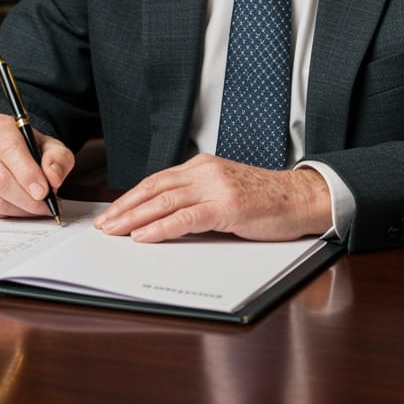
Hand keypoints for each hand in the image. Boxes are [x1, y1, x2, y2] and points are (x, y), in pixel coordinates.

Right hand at [0, 113, 74, 219]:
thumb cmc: (27, 149)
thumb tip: (53, 178)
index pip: (10, 149)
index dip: (27, 173)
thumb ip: (58, 158)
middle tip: (45, 206)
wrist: (2, 152)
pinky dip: (8, 215)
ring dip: (20, 209)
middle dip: (26, 198)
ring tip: (38, 208)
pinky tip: (21, 208)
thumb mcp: (50, 146)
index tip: (43, 192)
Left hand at [93, 153, 332, 241]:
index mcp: (203, 166)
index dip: (131, 197)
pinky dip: (161, 228)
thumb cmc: (266, 199)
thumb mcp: (225, 190)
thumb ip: (198, 197)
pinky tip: (144, 237)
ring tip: (115, 231)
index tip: (112, 212)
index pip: (157, 180)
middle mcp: (205, 171)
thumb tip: (166, 217)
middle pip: (154, 188)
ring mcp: (215, 187)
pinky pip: (185, 218)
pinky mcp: (226, 206)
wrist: (300, 197)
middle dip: (125, 208)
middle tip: (104, 224)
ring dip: (135, 218)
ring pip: (164, 201)